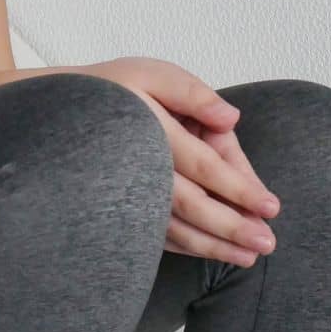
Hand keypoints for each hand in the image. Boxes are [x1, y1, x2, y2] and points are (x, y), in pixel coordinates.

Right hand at [82, 56, 281, 267]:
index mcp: (151, 130)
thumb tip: (230, 119)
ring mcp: (124, 192)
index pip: (203, 164)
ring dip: (210, 246)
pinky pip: (154, 232)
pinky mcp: (117, 207)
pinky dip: (183, 246)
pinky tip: (210, 252)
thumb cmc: (116, 88)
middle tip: (266, 243)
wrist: (59, 113)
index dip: (238, 188)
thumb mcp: (153, 74)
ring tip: (247, 257)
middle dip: (229, 227)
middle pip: (189, 204)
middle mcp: (136, 167)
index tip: (271, 207)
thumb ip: (192, 94)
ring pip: (172, 227)